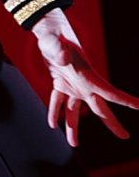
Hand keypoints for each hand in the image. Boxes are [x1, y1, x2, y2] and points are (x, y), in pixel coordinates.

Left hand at [32, 9, 138, 146]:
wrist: (48, 32)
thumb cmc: (54, 36)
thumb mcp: (55, 42)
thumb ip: (58, 50)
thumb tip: (62, 59)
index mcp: (88, 76)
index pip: (111, 93)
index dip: (127, 101)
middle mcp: (83, 84)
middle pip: (99, 108)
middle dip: (112, 123)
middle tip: (125, 137)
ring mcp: (72, 85)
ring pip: (74, 111)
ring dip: (73, 127)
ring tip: (74, 144)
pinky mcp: (60, 82)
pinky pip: (57, 101)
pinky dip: (54, 111)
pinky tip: (51, 123)